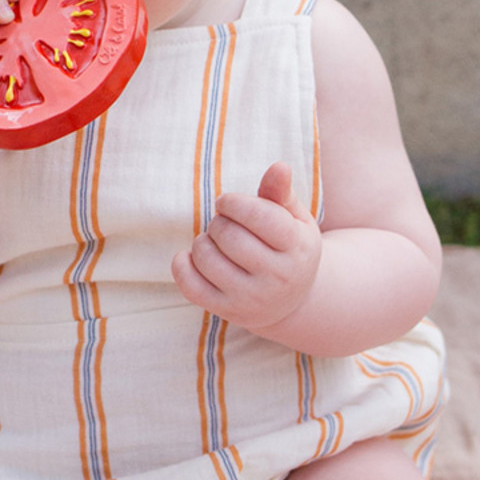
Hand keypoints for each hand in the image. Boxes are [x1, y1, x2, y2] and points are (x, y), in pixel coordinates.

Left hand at [172, 162, 320, 334]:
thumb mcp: (294, 220)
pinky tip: (193, 258)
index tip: (227, 203)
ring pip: (207, 258)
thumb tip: (278, 167)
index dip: (233, 202)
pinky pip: (190, 286)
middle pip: (229, 235)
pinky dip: (182, 265)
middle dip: (219, 222)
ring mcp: (252, 298)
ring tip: (214, 242)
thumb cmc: (289, 248)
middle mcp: (277, 277)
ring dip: (202, 242)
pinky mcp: (228, 312)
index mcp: (297, 248)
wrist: (292, 302)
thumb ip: (281, 193)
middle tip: (224, 225)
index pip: (258, 215)